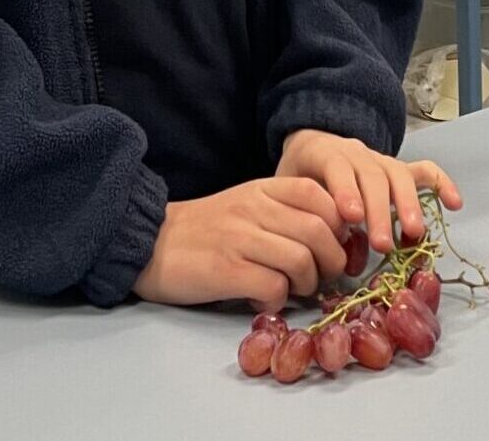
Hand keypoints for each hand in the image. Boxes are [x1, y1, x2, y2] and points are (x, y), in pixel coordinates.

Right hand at [133, 177, 347, 310]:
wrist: (150, 242)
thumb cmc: (205, 228)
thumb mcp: (246, 204)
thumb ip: (283, 212)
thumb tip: (329, 237)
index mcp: (262, 189)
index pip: (317, 194)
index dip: (338, 222)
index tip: (337, 244)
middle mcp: (253, 208)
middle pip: (317, 230)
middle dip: (332, 260)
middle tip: (325, 277)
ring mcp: (239, 238)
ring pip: (300, 259)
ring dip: (308, 283)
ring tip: (296, 290)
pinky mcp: (225, 271)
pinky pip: (273, 286)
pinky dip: (279, 299)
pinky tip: (266, 298)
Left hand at [277, 130, 462, 255]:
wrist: (307, 149)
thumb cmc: (296, 180)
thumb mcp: (288, 191)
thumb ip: (305, 214)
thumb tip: (326, 249)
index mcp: (322, 153)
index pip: (336, 167)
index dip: (345, 190)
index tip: (351, 217)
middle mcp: (355, 152)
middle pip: (372, 175)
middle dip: (380, 211)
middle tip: (383, 245)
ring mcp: (379, 159)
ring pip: (398, 173)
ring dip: (408, 203)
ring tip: (413, 233)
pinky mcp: (397, 168)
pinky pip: (423, 170)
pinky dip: (441, 183)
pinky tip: (454, 204)